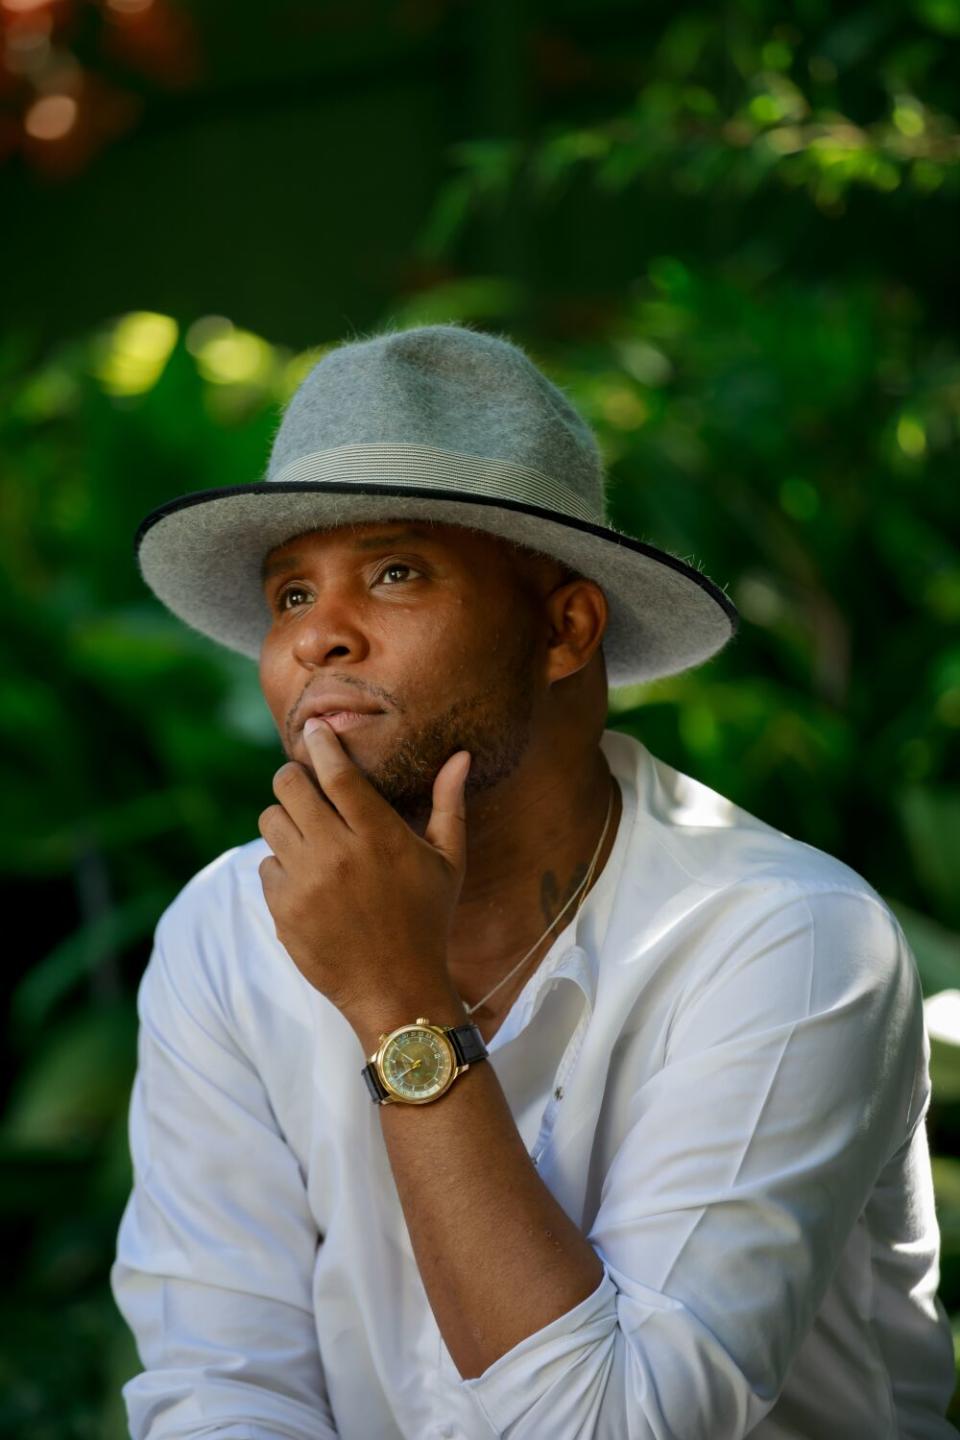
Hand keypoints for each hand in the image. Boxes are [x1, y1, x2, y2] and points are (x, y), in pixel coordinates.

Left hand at [257, 718, 471, 1033]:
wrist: (396, 989)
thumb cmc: (427, 920)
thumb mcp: (448, 862)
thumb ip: (449, 805)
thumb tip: (461, 756)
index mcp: (379, 836)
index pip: (336, 771)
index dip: (320, 743)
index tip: (314, 729)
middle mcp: (338, 854)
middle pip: (288, 786)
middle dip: (293, 777)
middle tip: (304, 783)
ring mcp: (306, 883)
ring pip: (271, 821)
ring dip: (286, 820)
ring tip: (307, 833)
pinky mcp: (283, 910)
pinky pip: (266, 865)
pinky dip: (282, 866)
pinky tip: (307, 880)